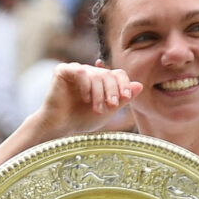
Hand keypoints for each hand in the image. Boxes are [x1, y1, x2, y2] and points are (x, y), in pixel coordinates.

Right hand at [29, 63, 143, 140]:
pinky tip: (84, 99)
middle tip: (111, 106)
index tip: (124, 98)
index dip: (123, 84)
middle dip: (112, 91)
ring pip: (96, 74)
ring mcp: (76, 70)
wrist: (59, 128)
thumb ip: (122, 99)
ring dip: (99, 93)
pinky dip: (86, 86)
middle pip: (108, 74)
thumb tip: (139, 85)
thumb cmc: (81, 120)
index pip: (118, 74)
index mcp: (100, 80)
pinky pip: (81, 71)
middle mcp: (89, 72)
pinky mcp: (62, 71)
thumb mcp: (107, 111)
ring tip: (96, 109)